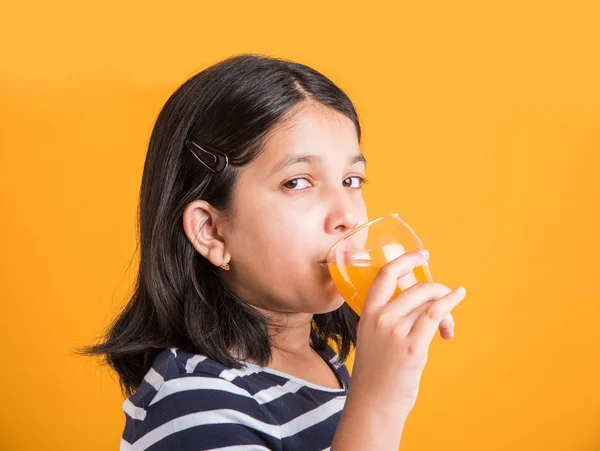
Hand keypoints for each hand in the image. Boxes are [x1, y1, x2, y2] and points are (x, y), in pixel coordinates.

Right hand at [348, 250, 466, 418]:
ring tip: (448, 328)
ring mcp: (395, 331)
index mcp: (368, 313)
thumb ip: (390, 315)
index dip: (405, 260)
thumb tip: (421, 298)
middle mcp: (379, 318)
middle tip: (446, 301)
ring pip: (429, 302)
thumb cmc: (378, 371)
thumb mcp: (374, 336)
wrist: (374, 402)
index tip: (422, 254)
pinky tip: (458, 296)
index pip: (384, 275)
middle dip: (438, 290)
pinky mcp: (412, 346)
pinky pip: (436, 313)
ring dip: (446, 309)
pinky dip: (451, 302)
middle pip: (416, 287)